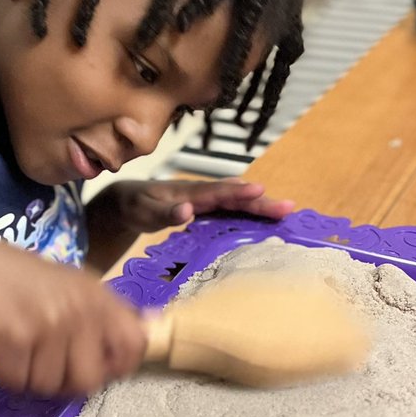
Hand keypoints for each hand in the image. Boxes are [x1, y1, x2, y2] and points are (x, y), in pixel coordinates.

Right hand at [0, 229, 146, 396]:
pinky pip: (18, 383)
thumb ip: (104, 310)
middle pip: (89, 380)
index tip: (98, 366)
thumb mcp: (68, 283)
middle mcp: (77, 310)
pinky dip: (6, 374)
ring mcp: (45, 326)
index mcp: (95, 295)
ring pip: (49, 386)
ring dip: (30, 376)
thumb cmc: (15, 276)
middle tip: (44, 361)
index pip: (134, 344)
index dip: (119, 365)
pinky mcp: (11, 341)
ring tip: (18, 346)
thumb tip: (152, 329)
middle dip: (65, 380)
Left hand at [108, 179, 294, 233]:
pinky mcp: (208, 211)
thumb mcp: (144, 211)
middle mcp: (203, 193)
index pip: (218, 191)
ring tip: (286, 214)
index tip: (260, 190)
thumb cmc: (135, 206)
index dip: (239, 192)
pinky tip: (265, 225)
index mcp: (190, 191)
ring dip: (260, 207)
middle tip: (288, 208)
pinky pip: (233, 211)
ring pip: (238, 203)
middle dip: (261, 201)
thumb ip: (165, 213)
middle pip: (236, 196)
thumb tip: (187, 211)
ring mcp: (207, 202)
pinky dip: (250, 215)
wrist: (127, 202)